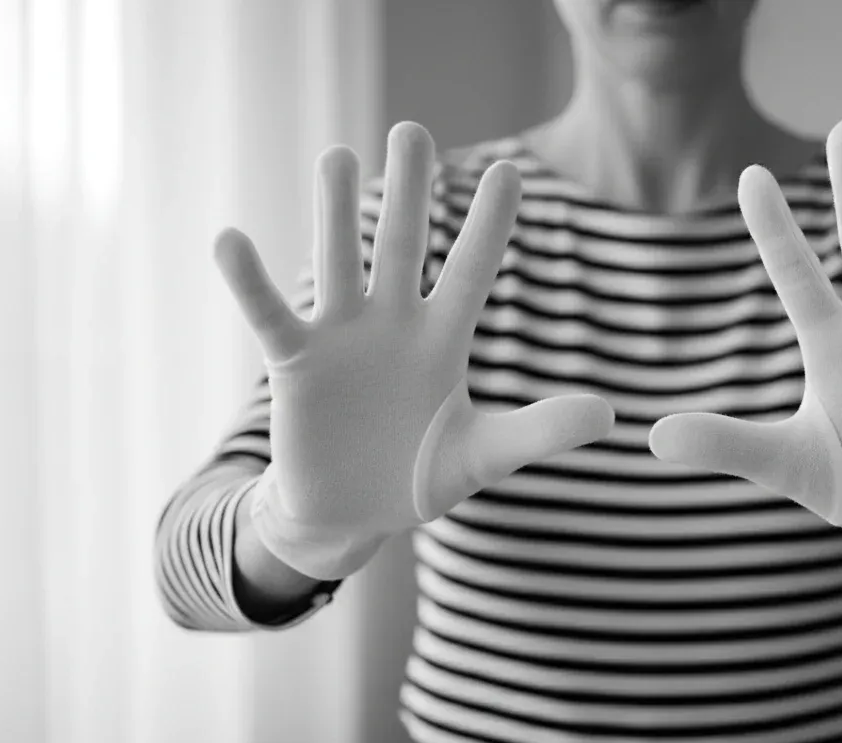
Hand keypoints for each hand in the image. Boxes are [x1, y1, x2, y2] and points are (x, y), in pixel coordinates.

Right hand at [214, 122, 614, 580]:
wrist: (352, 513)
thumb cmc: (420, 474)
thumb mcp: (484, 456)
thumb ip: (538, 432)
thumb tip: (610, 417)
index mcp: (444, 339)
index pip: (472, 272)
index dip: (488, 225)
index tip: (509, 170)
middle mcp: (393, 323)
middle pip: (403, 247)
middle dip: (409, 193)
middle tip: (412, 130)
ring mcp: (341, 337)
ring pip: (340, 263)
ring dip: (334, 215)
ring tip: (336, 156)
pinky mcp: (295, 363)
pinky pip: (269, 315)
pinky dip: (249, 282)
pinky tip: (230, 240)